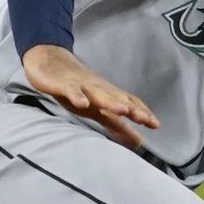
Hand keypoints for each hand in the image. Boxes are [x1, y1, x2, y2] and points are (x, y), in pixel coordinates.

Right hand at [22, 44, 160, 149]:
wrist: (48, 61)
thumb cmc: (76, 89)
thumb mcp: (96, 110)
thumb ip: (117, 125)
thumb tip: (139, 141)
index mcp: (108, 94)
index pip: (129, 102)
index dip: (142, 112)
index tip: (155, 124)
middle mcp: (98, 88)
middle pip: (118, 98)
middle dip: (132, 109)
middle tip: (145, 119)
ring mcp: (81, 85)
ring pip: (98, 93)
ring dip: (111, 101)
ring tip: (123, 111)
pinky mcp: (63, 84)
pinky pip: (71, 90)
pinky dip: (77, 96)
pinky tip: (83, 104)